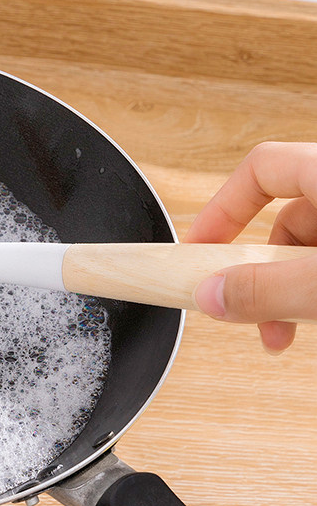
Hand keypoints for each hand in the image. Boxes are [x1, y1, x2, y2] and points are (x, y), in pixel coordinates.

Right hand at [186, 141, 316, 352]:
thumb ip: (269, 289)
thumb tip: (212, 295)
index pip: (261, 169)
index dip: (224, 209)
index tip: (201, 249)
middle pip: (285, 220)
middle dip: (258, 271)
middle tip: (247, 311)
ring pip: (311, 251)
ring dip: (288, 292)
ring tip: (286, 336)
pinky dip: (315, 293)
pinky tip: (315, 322)